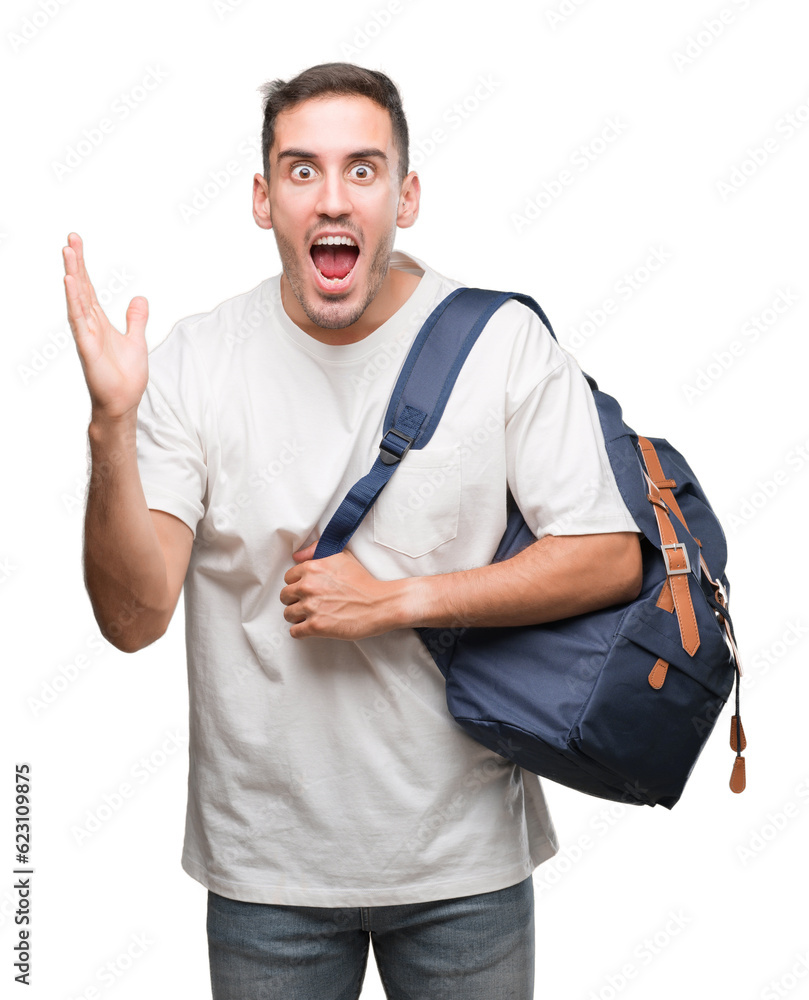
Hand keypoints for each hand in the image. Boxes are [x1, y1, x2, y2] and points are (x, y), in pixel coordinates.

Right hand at [63, 232, 148, 421]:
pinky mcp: (87, 345)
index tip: (77, 243)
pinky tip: (70, 282)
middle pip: (81, 287)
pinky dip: (74, 300)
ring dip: (72, 274)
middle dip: (76, 262)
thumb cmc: (126, 376)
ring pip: (77, 298)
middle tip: (70, 237)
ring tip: (67, 251)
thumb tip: (140, 298)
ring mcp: (87, 333)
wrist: (123, 402)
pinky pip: (78, 319)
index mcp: (99, 321)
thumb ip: (136, 319)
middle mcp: (90, 324)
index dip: (83, 266)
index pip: (90, 288)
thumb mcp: (137, 340)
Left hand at [280, 539, 399, 639]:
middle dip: (294, 600)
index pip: (288, 578)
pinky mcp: (316, 626)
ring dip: (297, 616)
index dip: (297, 584)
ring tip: (309, 616)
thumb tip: (297, 556)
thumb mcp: (342, 556)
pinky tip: (309, 628)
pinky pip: (295, 631)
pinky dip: (300, 631)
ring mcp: (311, 607)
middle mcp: (308, 586)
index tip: (306, 590)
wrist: (379, 604)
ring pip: (288, 614)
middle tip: (307, 603)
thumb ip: (316, 550)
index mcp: (312, 568)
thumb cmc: (363, 581)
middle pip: (285, 596)